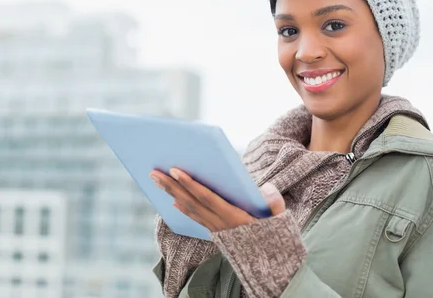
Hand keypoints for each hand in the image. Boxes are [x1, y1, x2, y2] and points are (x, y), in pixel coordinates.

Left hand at [149, 167, 285, 231]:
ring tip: (157, 180)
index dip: (189, 184)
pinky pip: (195, 218)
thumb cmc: (273, 236)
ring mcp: (215, 228)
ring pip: (190, 208)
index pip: (206, 197)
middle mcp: (219, 223)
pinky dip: (184, 208)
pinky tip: (173, 200)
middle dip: (171, 186)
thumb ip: (274, 204)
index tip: (175, 171)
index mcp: (232, 217)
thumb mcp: (278, 220)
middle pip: (191, 202)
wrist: (269, 263)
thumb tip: (267, 188)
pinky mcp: (215, 231)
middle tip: (154, 173)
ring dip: (172, 193)